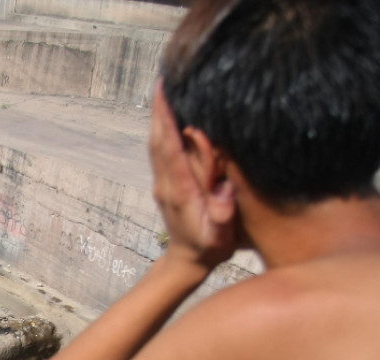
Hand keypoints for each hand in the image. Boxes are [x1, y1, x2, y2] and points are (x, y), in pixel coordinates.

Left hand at [149, 83, 237, 272]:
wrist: (187, 261)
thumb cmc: (209, 248)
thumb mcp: (219, 238)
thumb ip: (221, 215)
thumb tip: (224, 190)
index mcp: (179, 190)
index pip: (170, 148)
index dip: (166, 120)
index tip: (165, 93)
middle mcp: (166, 183)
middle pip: (158, 139)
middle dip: (159, 109)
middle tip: (163, 78)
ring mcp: (162, 183)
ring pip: (155, 144)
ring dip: (158, 117)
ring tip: (164, 89)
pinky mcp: (165, 184)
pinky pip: (160, 151)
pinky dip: (161, 130)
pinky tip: (167, 116)